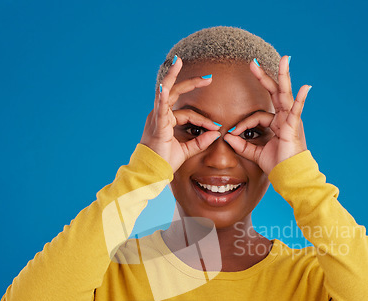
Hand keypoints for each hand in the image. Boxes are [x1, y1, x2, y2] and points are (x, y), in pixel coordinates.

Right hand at [140, 57, 221, 172]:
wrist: (151, 172)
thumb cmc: (164, 162)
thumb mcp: (186, 151)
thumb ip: (200, 142)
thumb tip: (216, 134)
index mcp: (166, 121)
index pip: (188, 114)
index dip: (203, 120)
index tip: (216, 127)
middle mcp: (160, 115)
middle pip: (176, 93)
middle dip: (191, 83)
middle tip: (208, 77)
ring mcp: (157, 117)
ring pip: (166, 91)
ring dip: (173, 76)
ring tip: (178, 61)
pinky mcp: (157, 123)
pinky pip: (160, 106)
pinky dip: (163, 94)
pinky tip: (166, 85)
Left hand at [224, 56, 310, 174]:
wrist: (289, 176)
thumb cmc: (277, 165)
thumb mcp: (256, 153)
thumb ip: (242, 145)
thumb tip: (227, 137)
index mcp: (277, 124)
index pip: (256, 116)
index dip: (243, 124)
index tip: (232, 133)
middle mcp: (284, 118)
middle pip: (274, 93)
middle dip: (264, 77)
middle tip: (253, 62)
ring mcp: (291, 120)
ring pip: (285, 95)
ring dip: (284, 76)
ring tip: (285, 59)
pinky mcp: (294, 127)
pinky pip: (297, 111)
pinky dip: (301, 99)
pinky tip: (305, 88)